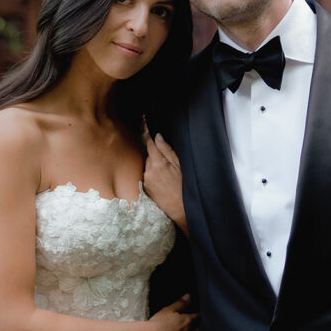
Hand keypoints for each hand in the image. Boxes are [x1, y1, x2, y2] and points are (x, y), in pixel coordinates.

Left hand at [142, 120, 187, 234]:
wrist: (182, 212)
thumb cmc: (186, 189)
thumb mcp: (181, 166)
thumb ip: (168, 150)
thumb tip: (157, 135)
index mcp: (157, 163)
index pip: (149, 141)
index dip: (147, 130)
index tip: (143, 118)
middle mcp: (147, 171)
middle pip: (148, 153)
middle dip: (155, 151)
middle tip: (167, 156)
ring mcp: (145, 180)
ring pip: (148, 164)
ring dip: (154, 163)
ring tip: (168, 173)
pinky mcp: (145, 189)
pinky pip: (147, 175)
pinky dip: (153, 174)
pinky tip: (164, 180)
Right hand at [146, 294, 198, 330]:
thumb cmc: (158, 324)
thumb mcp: (168, 310)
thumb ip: (180, 303)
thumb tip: (188, 296)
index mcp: (188, 321)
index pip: (197, 318)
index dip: (196, 317)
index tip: (194, 317)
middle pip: (198, 330)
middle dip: (196, 328)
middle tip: (192, 327)